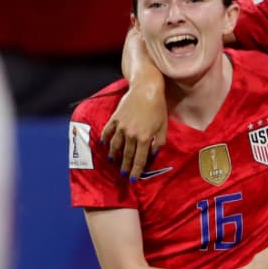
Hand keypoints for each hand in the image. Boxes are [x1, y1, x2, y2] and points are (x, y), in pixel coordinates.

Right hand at [101, 26, 167, 178]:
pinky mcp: (115, 118)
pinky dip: (104, 139)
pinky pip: (107, 132)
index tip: (133, 179)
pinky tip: (104, 145)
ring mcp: (121, 127)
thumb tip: (152, 154)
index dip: (137, 171)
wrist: (146, 89)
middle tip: (123, 174)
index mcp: (145, 138)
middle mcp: (132, 134)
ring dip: (114, 155)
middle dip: (125, 166)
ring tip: (113, 161)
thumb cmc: (158, 108)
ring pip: (115, 145)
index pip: (140, 159)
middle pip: (127, 155)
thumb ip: (159, 142)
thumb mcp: (163, 126)